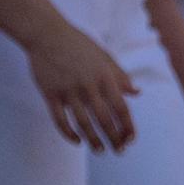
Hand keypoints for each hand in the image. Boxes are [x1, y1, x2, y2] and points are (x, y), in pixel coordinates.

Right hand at [26, 19, 138, 152]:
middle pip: (104, 120)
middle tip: (119, 151)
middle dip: (114, 139)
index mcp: (104, 76)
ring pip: (83, 123)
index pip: (120, 108)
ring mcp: (68, 90)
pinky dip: (69, 133)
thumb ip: (120, 76)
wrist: (46, 33)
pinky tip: (77, 141)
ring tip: (100, 151)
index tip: (131, 139)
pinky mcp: (50, 94)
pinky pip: (60, 120)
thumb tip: (136, 93)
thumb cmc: (79, 44)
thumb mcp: (104, 56)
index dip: (127, 126)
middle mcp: (88, 85)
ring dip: (93, 141)